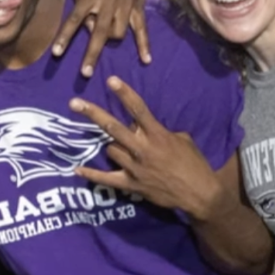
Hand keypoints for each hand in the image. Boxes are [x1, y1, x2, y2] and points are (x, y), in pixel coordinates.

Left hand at [54, 0, 150, 77]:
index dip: (65, 37)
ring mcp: (124, 5)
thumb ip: (81, 6)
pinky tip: (145, 59)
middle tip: (85, 73)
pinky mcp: (138, 7)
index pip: (74, 19)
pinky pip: (141, 29)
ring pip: (118, 33)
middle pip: (98, 32)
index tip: (57, 53)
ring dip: (110, 39)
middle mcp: (107, 2)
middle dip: (91, 54)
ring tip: (106, 34)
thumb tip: (89, 28)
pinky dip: (144, 44)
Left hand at [70, 76, 221, 217]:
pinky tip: (77, 169)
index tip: (111, 80)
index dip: (124, 94)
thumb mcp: (183, 140)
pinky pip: (106, 179)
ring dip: (113, 147)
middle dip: (93, 114)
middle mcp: (143, 149)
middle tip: (74, 103)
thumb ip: (162, 132)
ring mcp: (135, 167)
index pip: (138, 109)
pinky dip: (92, 175)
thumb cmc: (194, 164)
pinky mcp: (131, 184)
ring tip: (124, 149)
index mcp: (158, 135)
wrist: (199, 193)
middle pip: (113, 127)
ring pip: (111, 150)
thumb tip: (146, 128)